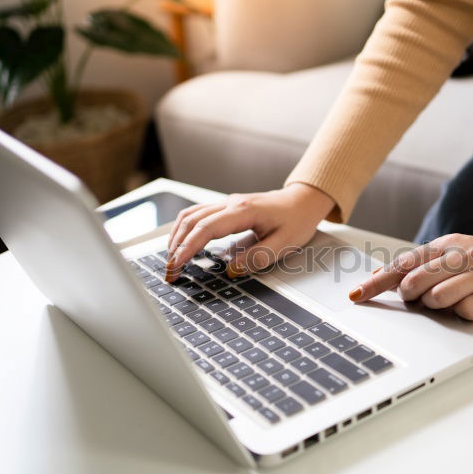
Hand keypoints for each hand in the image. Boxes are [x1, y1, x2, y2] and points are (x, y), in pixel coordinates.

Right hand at [165, 183, 334, 280]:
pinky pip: (197, 214)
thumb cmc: (297, 220)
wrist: (303, 201)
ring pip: (190, 215)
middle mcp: (230, 203)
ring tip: (172, 261)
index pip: (206, 229)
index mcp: (243, 211)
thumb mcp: (285, 244)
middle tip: (170, 272)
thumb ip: (258, 258)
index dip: (188, 248)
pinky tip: (181, 244)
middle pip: (191, 221)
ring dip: (176, 237)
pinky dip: (184, 229)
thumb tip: (232, 270)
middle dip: (176, 247)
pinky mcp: (226, 207)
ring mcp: (226, 203)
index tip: (177, 266)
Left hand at [349, 234, 472, 319]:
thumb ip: (417, 264)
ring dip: (438, 305)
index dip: (377, 282)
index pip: (402, 264)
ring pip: (439, 297)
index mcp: (445, 245)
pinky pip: (467, 311)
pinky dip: (464, 314)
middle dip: (412, 296)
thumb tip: (380, 274)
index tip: (356, 295)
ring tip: (453, 300)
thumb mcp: (449, 255)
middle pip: (416, 281)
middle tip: (425, 297)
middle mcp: (462, 255)